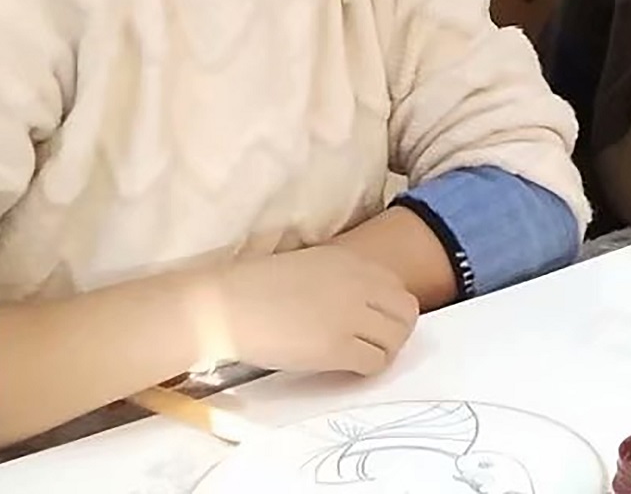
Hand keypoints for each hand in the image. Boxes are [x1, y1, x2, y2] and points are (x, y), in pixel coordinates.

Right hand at [205, 246, 418, 375]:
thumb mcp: (307, 264)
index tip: (373, 324)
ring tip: (358, 358)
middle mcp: (358, 284)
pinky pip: (374, 363)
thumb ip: (339, 277)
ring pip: (396, 341)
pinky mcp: (337, 347)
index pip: (397, 288)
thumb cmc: (252, 286)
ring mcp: (350, 315)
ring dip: (382, 353)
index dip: (389, 311)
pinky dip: (365, 370)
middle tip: (373, 345)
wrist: (224, 306)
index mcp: (350, 261)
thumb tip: (359, 301)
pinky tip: (344, 368)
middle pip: (406, 314)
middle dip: (395, 333)